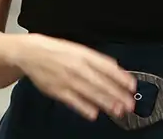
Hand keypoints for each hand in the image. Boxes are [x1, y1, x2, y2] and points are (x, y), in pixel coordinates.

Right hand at [9, 33, 137, 120]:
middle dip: (117, 94)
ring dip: (105, 103)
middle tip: (129, 104)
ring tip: (117, 111)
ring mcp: (68, 80)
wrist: (31, 53)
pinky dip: (84, 108)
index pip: (107, 67)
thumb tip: (115, 67)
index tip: (132, 86)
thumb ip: (97, 59)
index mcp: (85, 55)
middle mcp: (78, 67)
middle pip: (101, 82)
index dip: (121, 77)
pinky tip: (94, 114)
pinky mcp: (57, 91)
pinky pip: (73, 101)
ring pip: (90, 93)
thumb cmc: (57, 51)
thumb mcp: (79, 49)